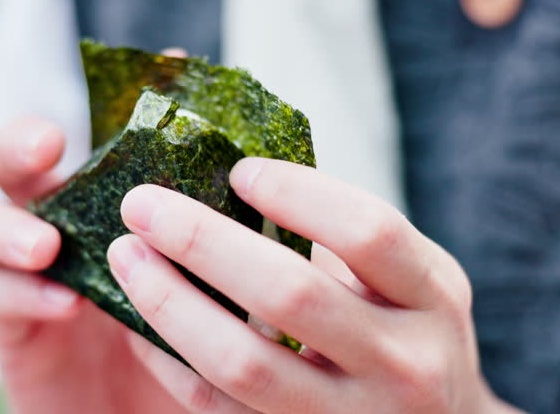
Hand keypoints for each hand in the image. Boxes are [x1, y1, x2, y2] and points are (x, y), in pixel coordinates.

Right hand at [0, 117, 187, 413]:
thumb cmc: (187, 344)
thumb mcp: (210, 283)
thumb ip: (210, 234)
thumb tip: (255, 172)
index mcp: (104, 207)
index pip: (83, 143)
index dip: (104, 111)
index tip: (110, 100)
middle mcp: (59, 229)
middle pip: (10, 169)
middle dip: (16, 148)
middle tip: (46, 147)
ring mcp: (28, 276)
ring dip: (7, 228)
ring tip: (44, 245)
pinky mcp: (15, 331)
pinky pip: (1, 300)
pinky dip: (27, 294)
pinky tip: (64, 302)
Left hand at [108, 158, 522, 412]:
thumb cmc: (408, 332)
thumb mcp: (407, 279)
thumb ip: (343, 237)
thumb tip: (231, 177)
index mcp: (433, 298)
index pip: (368, 232)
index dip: (298, 193)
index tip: (237, 169)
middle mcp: (403, 364)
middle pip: (290, 294)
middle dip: (203, 240)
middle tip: (144, 203)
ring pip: (242, 363)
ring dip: (169, 302)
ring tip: (126, 256)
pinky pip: (215, 406)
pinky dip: (167, 360)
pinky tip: (136, 322)